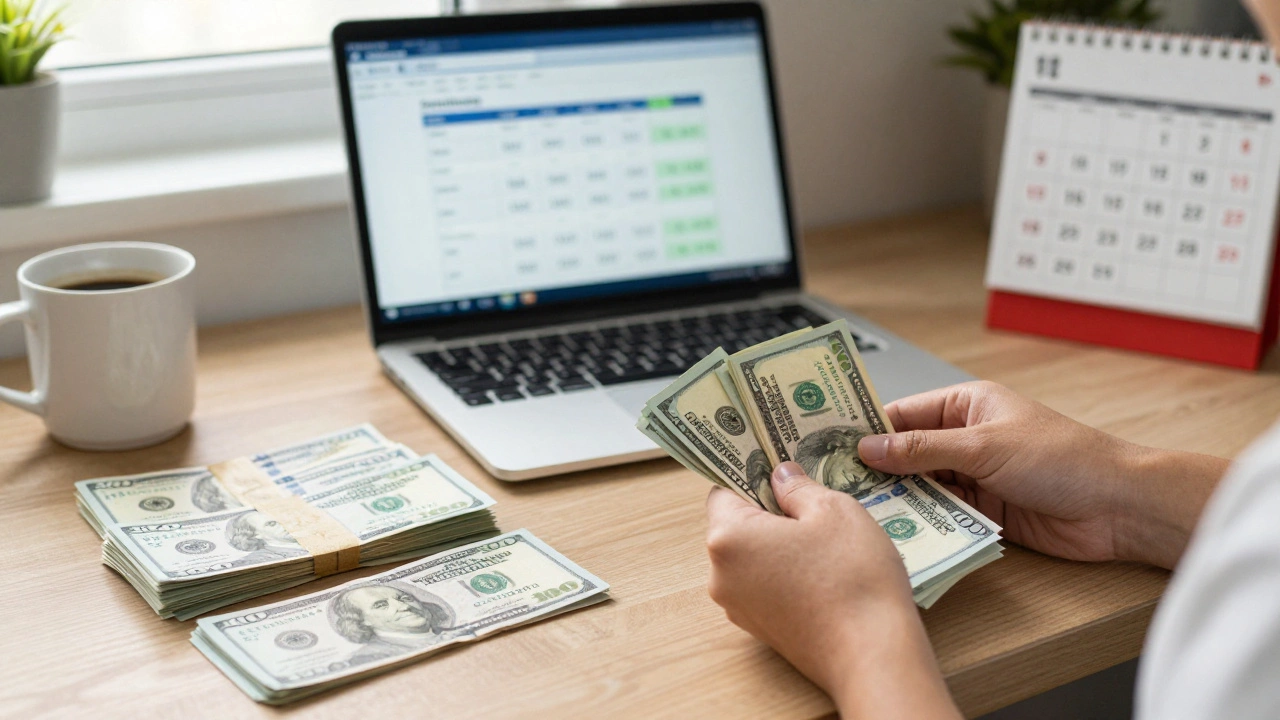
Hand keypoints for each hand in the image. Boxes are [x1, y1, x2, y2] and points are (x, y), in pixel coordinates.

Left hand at [705, 463, 959, 718]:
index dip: (753, 476)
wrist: (872, 655)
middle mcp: (721, 575)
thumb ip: (798, 487)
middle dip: (770, 511)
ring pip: (753, 557)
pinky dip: (786, 573)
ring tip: (825, 539)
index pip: (723, 490)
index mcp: (728, 537)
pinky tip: (824, 571)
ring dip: (781, 543)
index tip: (780, 469)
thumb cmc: (852, 577)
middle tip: (813, 502)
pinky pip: (766, 585)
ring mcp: (739, 607)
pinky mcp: (761, 630)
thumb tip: (781, 476)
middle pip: (736, 525)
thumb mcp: (834, 510)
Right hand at [857, 381, 1226, 568]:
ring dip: (893, 497)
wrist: (1117, 507)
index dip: (866, 426)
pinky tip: (889, 530)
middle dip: (872, 466)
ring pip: (918, 485)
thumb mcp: (984, 446)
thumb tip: (869, 447)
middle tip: (829, 482)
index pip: (903, 413)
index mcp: (967, 405)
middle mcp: (965, 439)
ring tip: (851, 509)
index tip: (826, 441)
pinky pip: (939, 514)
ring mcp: (973, 477)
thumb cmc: (1063, 458)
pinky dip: (917, 521)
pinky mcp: (982, 512)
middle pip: (905, 452)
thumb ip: (922, 450)